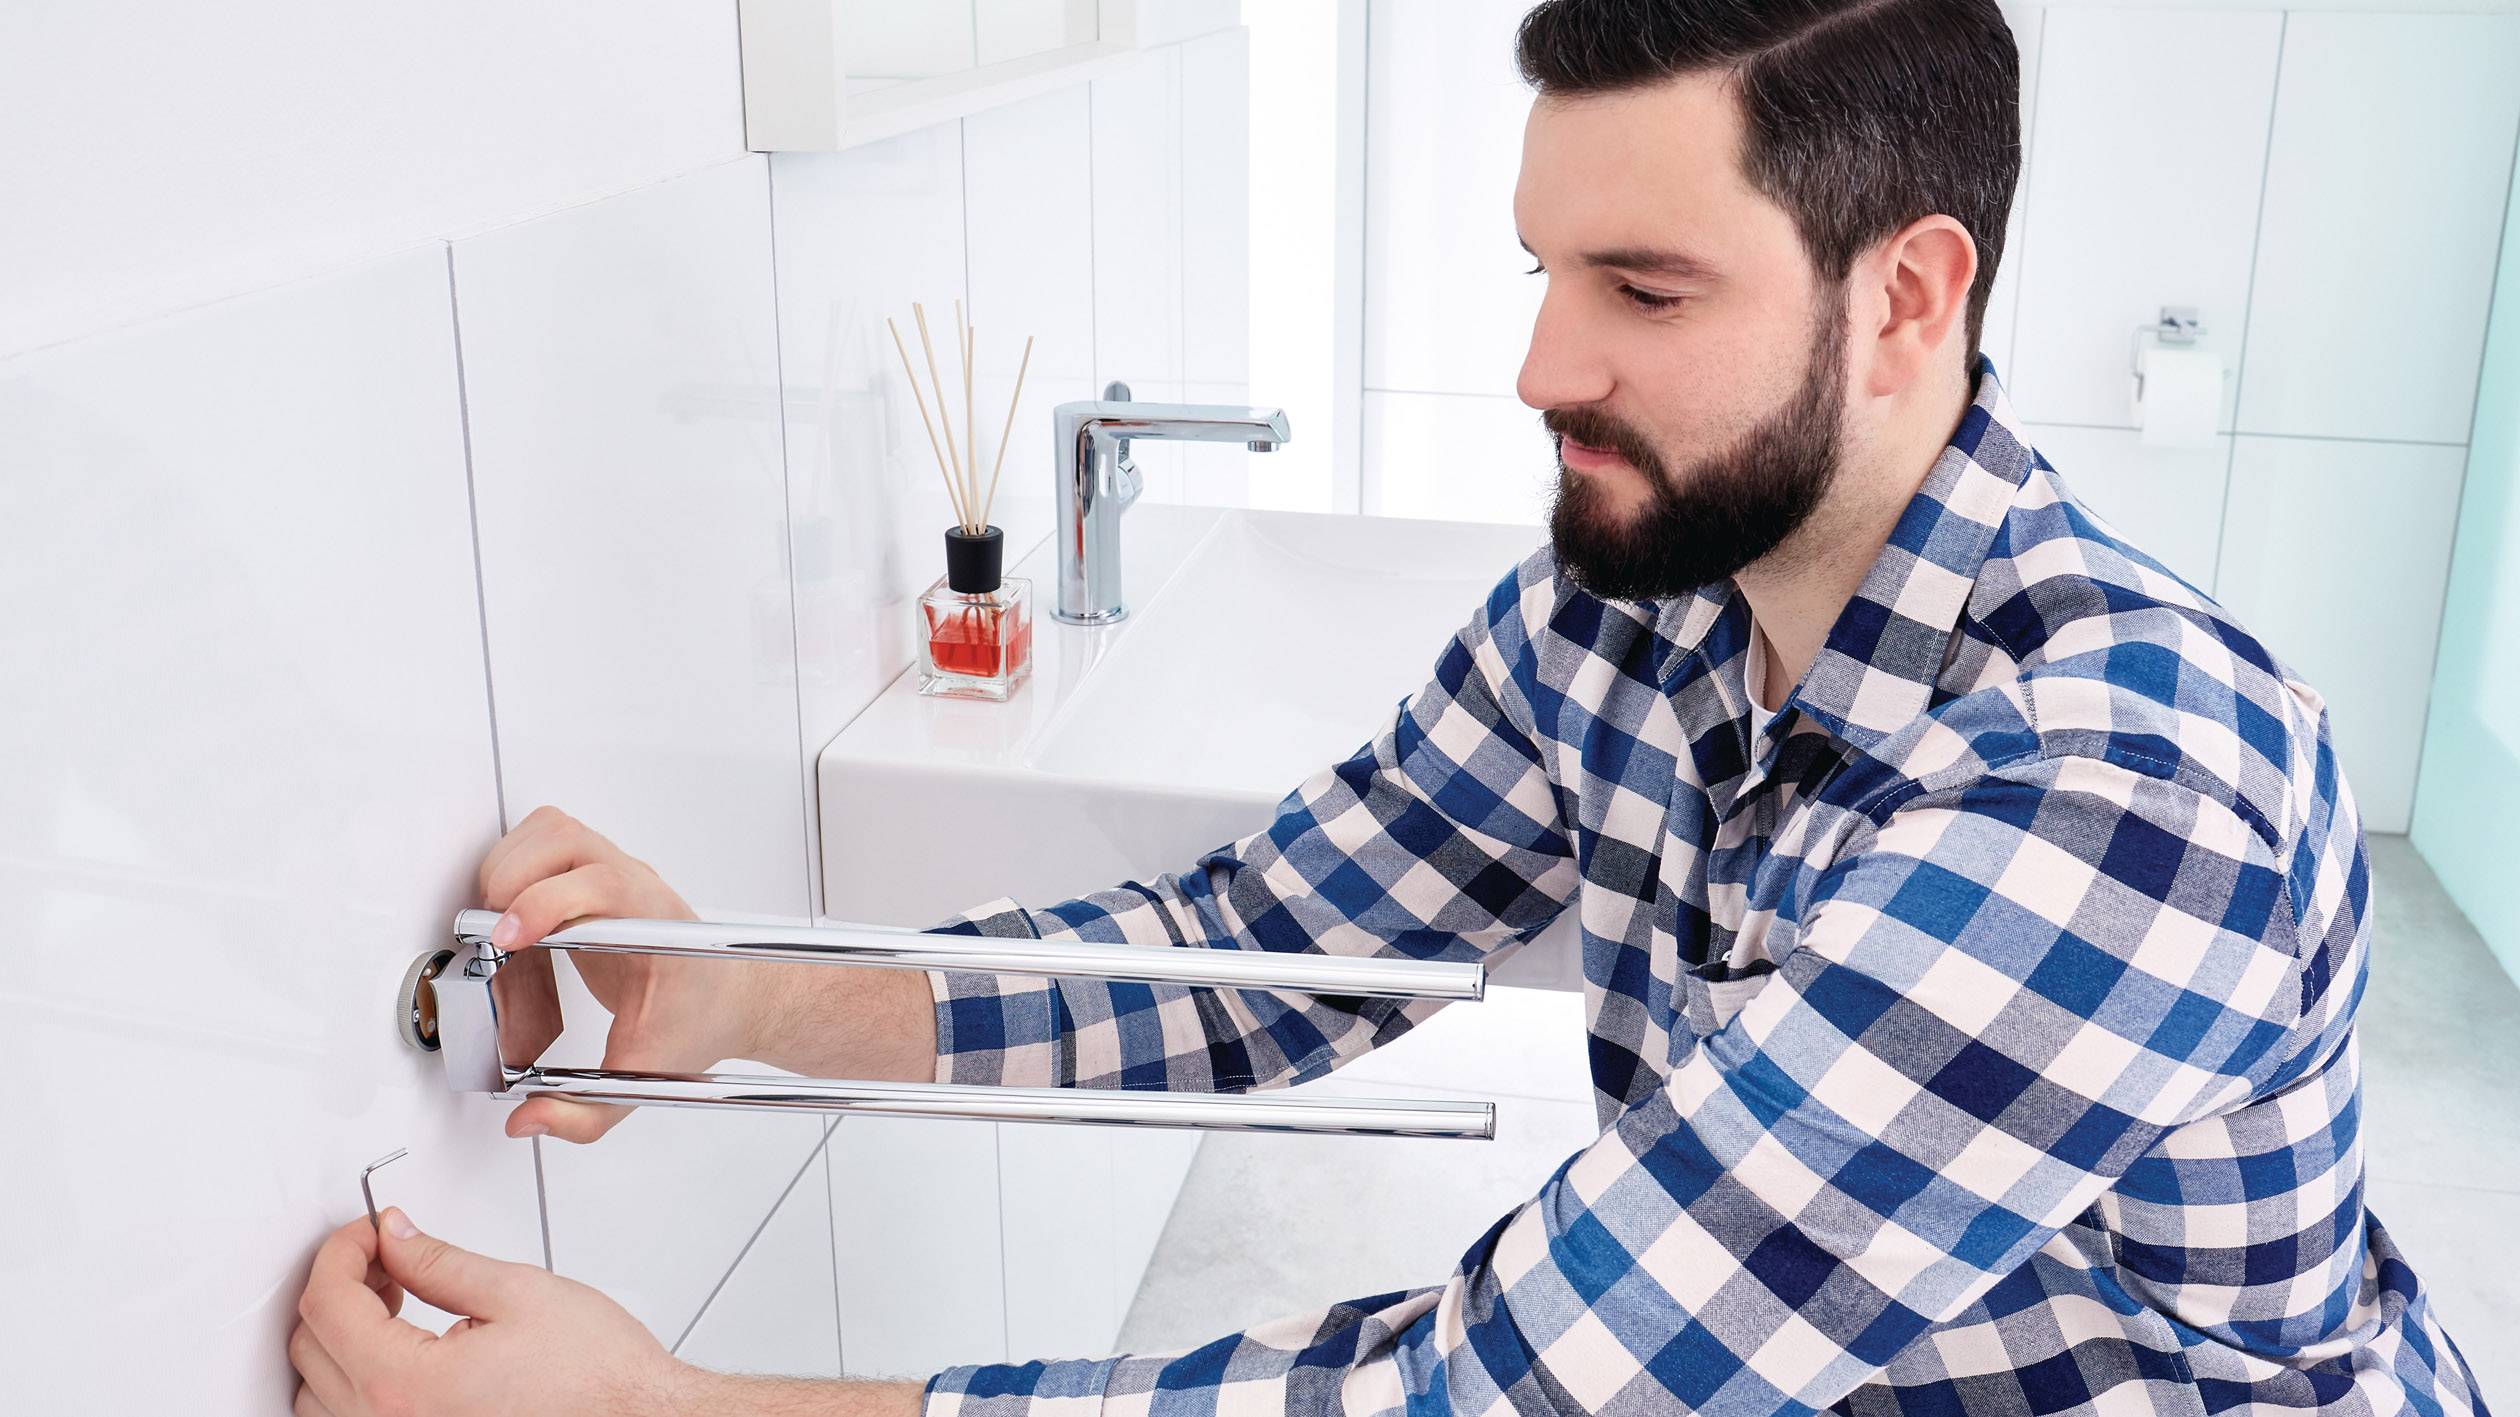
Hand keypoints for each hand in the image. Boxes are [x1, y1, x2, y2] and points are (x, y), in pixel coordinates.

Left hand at [289, 1208, 689, 1416]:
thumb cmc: (597, 1375)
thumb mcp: (516, 1292)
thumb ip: (439, 1261)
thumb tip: (393, 1237)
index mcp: (407, 1385)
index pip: (329, 1305)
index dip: (342, 1252)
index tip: (368, 1232)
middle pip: (309, 1347)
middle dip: (339, 1286)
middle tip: (385, 1255)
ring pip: (316, 1393)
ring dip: (337, 1338)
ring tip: (390, 1301)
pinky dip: (352, 1380)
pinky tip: (394, 1349)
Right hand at [478, 807, 942, 1127]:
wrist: (728, 997)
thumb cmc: (695, 1023)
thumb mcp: (645, 1079)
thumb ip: (586, 1112)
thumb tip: (527, 1120)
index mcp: (652, 923)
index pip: (601, 885)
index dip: (545, 902)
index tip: (506, 937)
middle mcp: (633, 884)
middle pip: (561, 843)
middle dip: (510, 889)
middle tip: (495, 944)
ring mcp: (612, 870)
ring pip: (549, 831)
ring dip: (507, 871)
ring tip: (500, 927)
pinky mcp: (591, 871)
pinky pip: (544, 840)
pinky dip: (514, 866)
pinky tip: (512, 916)